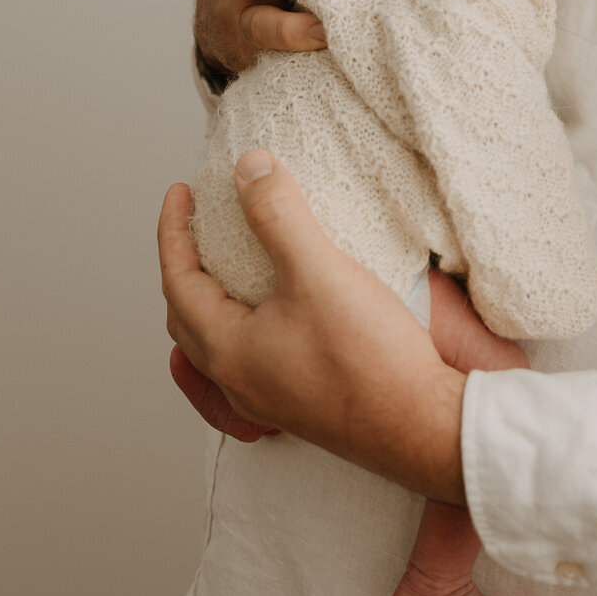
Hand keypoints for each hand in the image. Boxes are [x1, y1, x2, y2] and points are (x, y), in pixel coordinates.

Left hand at [159, 152, 466, 502]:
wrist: (423, 427)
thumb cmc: (368, 359)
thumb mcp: (319, 272)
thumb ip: (279, 216)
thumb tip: (249, 168)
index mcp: (228, 350)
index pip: (178, 281)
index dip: (173, 231)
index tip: (180, 192)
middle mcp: (239, 380)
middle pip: (187, 317)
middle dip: (184, 266)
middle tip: (195, 225)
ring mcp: (269, 397)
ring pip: (217, 343)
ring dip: (211, 300)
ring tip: (228, 265)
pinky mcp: (301, 403)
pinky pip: (250, 359)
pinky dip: (244, 324)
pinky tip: (275, 313)